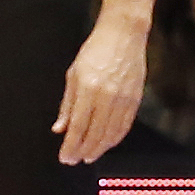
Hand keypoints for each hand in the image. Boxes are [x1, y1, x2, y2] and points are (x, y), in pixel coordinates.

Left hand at [55, 8, 146, 167]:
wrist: (123, 34)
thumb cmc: (95, 50)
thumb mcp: (73, 74)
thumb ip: (67, 104)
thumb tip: (59, 128)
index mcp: (88, 88)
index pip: (77, 126)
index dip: (70, 146)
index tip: (65, 157)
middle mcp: (106, 96)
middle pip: (94, 134)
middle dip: (83, 151)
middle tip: (75, 160)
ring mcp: (123, 98)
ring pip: (110, 133)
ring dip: (99, 149)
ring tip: (89, 156)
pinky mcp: (135, 98)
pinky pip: (125, 125)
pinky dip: (115, 138)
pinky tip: (107, 144)